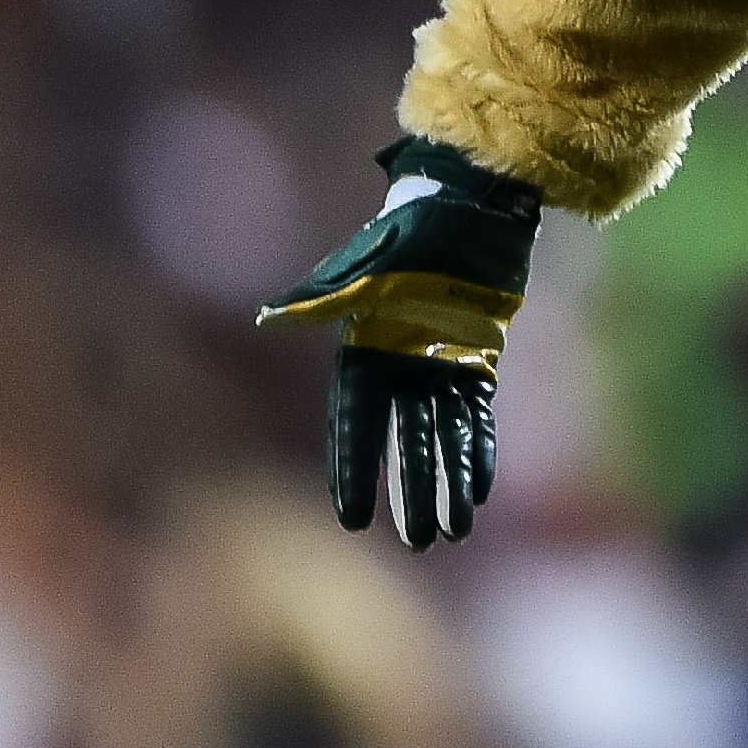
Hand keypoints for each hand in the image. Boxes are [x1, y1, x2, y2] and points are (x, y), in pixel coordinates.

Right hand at [258, 136, 539, 548]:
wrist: (472, 203)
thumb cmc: (413, 230)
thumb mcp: (370, 265)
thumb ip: (324, 298)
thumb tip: (268, 319)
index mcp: (363, 351)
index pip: (355, 424)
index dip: (354, 470)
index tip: (354, 519)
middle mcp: (398, 366)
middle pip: (404, 442)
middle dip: (411, 490)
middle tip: (422, 543)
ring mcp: (439, 364)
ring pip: (442, 436)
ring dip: (446, 481)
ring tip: (451, 531)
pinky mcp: (478, 356)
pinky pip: (476, 414)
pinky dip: (477, 449)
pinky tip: (479, 488)